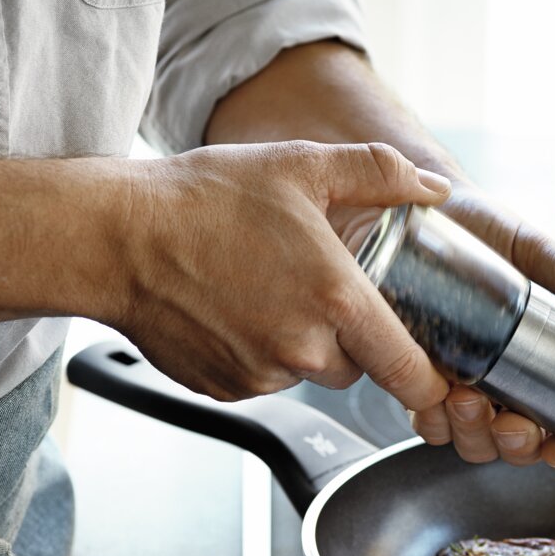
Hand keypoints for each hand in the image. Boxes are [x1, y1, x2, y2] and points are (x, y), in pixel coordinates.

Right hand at [116, 140, 452, 410]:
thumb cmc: (203, 200)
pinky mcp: (224, 390)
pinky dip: (258, 353)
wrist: (117, 237)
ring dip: (301, 343)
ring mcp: (259, 376)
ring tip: (263, 288)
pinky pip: (262, 380)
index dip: (431, 381)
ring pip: (306, 372)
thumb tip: (434, 187)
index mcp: (334, 301)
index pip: (409, 372)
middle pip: (356, 365)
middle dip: (350, 336)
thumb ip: (380, 174)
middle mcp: (301, 350)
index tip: (437, 379)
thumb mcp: (302, 165)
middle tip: (316, 286)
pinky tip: (233, 309)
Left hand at [407, 181, 554, 470]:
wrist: (426, 204)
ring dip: (470, 434)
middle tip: (510, 422)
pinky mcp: (415, 372)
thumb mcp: (536, 252)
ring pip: (468, 439)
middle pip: (513, 444)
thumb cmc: (486, 230)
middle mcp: (501, 381)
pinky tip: (431, 398)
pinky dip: (429, 419)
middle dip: (514, 445)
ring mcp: (457, 382)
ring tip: (466, 399)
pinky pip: (424, 418)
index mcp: (540, 364)